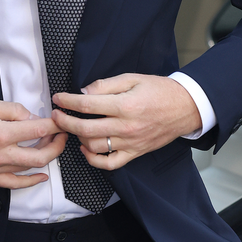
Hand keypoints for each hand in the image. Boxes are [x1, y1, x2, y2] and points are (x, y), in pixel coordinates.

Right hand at [0, 99, 66, 188]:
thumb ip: (12, 110)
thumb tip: (32, 117)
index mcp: (0, 133)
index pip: (38, 129)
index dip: (54, 123)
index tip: (59, 119)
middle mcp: (1, 154)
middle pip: (40, 154)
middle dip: (57, 144)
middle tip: (62, 134)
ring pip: (30, 168)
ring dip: (45, 157)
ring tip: (49, 145)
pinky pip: (15, 184)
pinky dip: (31, 181)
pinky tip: (41, 176)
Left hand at [51, 74, 200, 170]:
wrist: (185, 108)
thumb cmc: (159, 90)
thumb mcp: (133, 78)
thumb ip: (106, 85)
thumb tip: (84, 92)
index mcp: (125, 105)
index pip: (87, 105)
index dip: (68, 101)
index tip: (58, 98)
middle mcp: (126, 126)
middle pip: (85, 129)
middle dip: (64, 122)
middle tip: (56, 115)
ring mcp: (130, 143)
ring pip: (94, 147)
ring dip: (78, 138)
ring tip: (74, 128)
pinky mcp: (135, 153)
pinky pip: (110, 163)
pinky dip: (94, 159)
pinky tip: (86, 149)